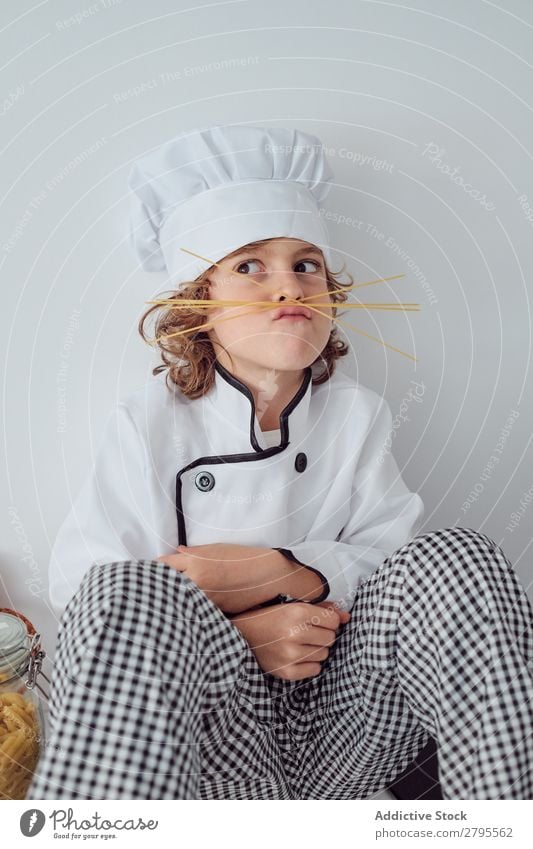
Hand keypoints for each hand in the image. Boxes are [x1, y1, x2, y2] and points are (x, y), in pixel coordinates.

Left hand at [156, 543, 281, 612]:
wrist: (268, 577)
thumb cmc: (243, 558)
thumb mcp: (217, 549)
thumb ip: (193, 553)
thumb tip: (176, 553)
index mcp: (196, 562)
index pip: (163, 566)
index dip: (154, 569)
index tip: (149, 572)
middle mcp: (197, 582)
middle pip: (166, 586)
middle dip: (158, 587)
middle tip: (150, 590)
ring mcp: (204, 600)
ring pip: (178, 602)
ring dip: (172, 601)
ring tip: (164, 603)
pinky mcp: (213, 613)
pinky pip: (193, 612)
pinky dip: (188, 611)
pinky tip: (185, 612)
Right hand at [230, 600, 350, 680]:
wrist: (241, 636)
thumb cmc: (269, 618)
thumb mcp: (292, 606)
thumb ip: (322, 609)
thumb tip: (347, 617)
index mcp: (296, 612)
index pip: (332, 621)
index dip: (328, 621)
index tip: (317, 621)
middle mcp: (294, 633)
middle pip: (331, 638)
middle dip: (323, 635)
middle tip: (307, 633)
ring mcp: (290, 655)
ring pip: (324, 654)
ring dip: (316, 649)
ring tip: (300, 644)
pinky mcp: (286, 672)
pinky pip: (315, 670)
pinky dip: (310, 664)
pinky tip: (297, 656)